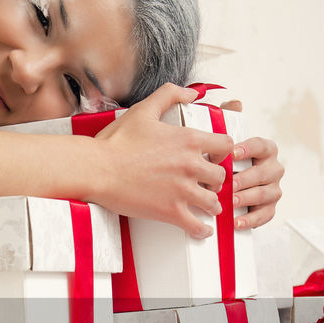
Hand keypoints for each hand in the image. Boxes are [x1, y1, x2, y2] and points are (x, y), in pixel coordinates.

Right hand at [91, 83, 232, 238]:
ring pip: (213, 202)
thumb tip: (193, 92)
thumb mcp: (144, 110)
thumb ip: (170, 95)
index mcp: (188, 140)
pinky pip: (197, 226)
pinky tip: (200, 229)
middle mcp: (191, 165)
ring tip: (205, 207)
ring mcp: (182, 190)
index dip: (222, 153)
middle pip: (221, 177)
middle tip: (207, 184)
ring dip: (210, 205)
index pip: (226, 146)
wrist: (97, 169)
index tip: (214, 158)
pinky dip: (201, 229)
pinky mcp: (170, 212)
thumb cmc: (116, 142)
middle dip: (215, 181)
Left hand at [217, 97, 283, 228]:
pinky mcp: (269, 209)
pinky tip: (236, 222)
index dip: (249, 149)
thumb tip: (235, 103)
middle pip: (265, 172)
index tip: (233, 153)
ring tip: (232, 202)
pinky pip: (265, 215)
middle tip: (230, 183)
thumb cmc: (223, 160)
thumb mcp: (223, 139)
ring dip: (248, 198)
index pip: (262, 145)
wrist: (225, 186)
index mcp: (265, 150)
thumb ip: (228, 119)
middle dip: (247, 178)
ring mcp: (273, 189)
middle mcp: (273, 168)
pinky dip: (251, 220)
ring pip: (266, 193)